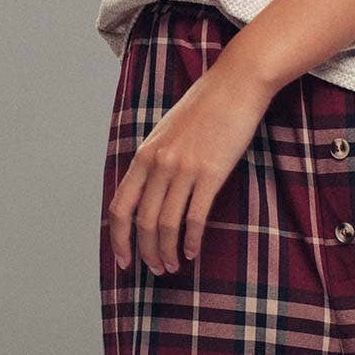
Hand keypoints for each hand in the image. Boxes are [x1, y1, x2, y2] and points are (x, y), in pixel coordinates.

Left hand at [107, 54, 273, 274]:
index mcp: (144, 154)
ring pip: (166, 224)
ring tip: (171, 266)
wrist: (235, 85)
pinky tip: (192, 252)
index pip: (120, 206)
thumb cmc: (205, 107)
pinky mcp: (210, 173)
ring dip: (167, 252)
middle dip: (145, 252)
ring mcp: (184, 168)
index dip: (118, 238)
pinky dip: (190, 241)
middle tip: (154, 270)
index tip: (123, 260)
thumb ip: (155, 159)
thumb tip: (149, 191)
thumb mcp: (167, 131)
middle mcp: (159, 163)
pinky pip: (194, 217)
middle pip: (143, 222)